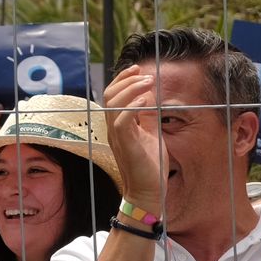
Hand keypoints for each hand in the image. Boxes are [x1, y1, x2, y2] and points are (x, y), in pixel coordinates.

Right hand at [101, 65, 167, 210]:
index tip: (138, 69)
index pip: (112, 95)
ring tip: (148, 83)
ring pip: (113, 105)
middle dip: (126, 80)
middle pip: (109, 96)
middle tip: (145, 74)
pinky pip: (121, 122)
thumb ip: (148, 117)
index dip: (122, 79)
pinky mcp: (125, 145)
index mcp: (118, 125)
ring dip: (131, 89)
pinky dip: (132, 108)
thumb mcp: (151, 134)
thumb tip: (151, 96)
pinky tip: (146, 101)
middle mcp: (113, 129)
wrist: (148, 192)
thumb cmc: (150, 165)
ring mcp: (117, 137)